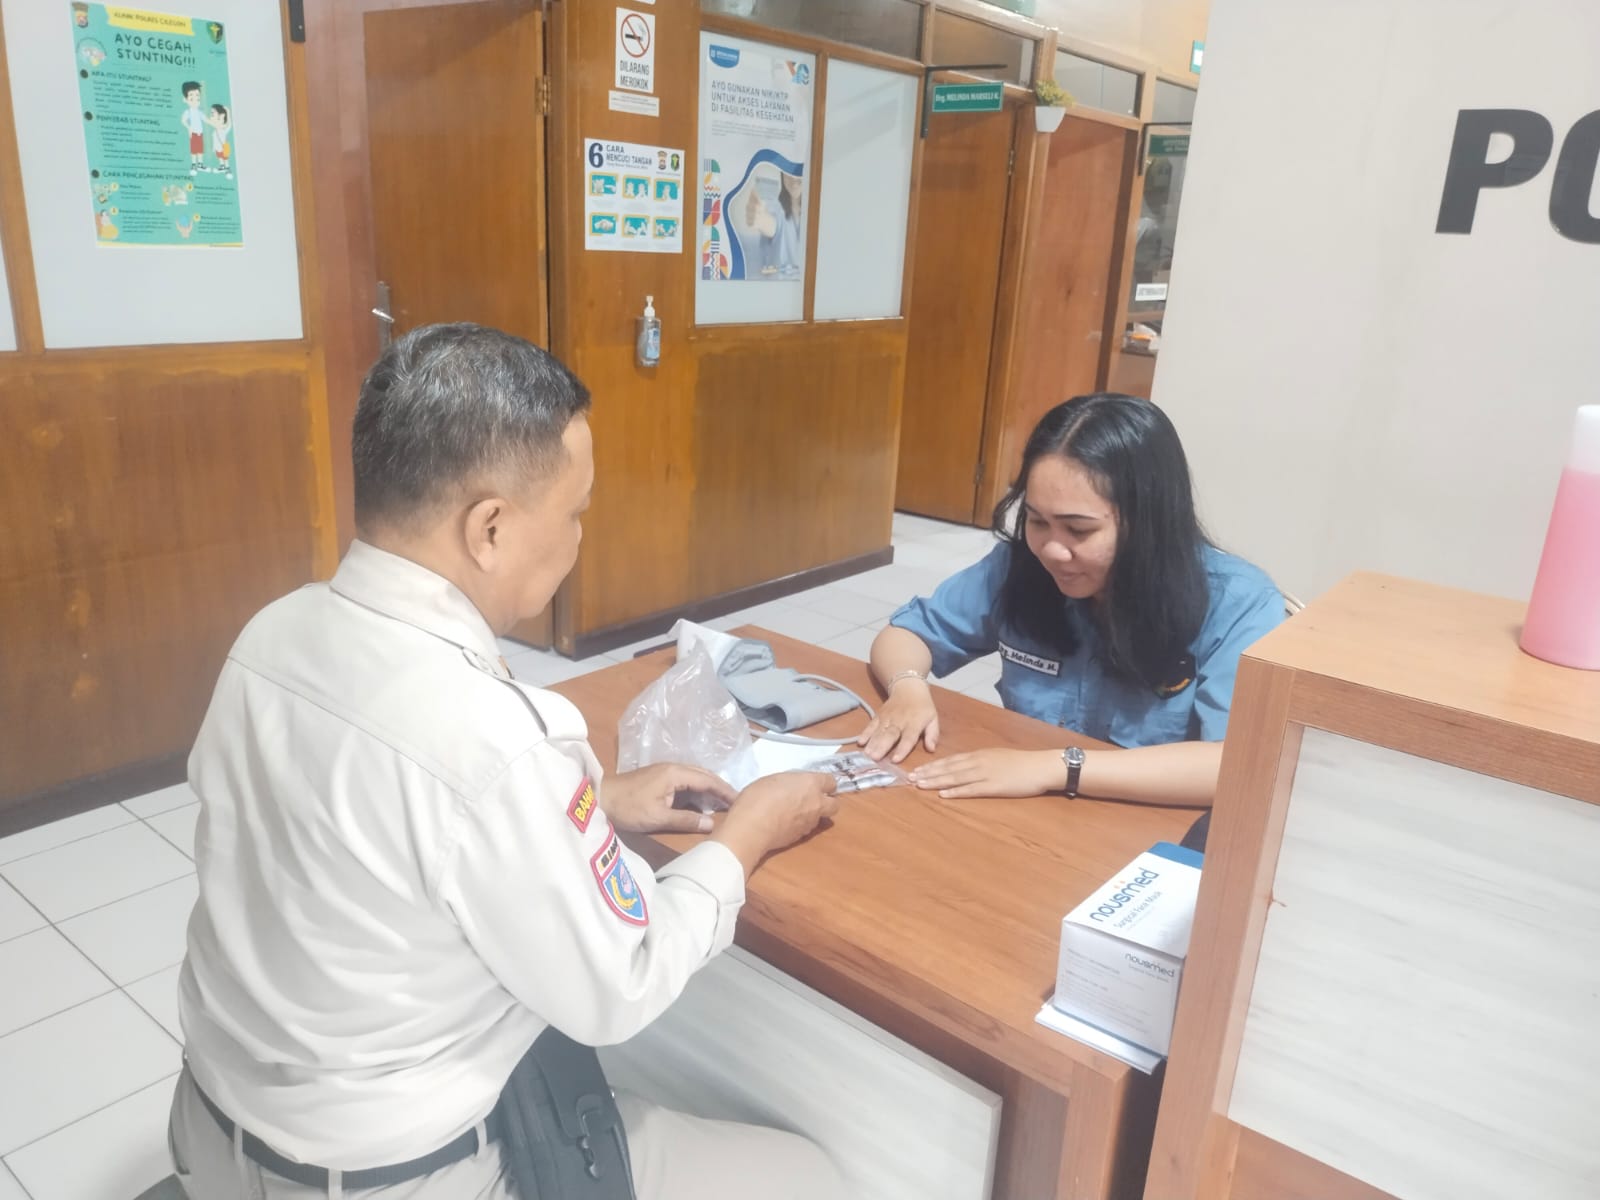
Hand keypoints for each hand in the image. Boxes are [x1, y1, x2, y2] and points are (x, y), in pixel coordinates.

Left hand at [602, 764, 735, 834]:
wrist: (601, 798)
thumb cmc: (629, 808)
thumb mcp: (658, 817)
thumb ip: (686, 820)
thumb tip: (712, 824)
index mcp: (676, 773)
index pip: (708, 780)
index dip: (725, 791)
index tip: (741, 800)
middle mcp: (674, 767)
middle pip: (704, 775)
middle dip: (721, 787)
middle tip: (737, 801)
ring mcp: (666, 770)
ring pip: (695, 776)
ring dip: (710, 788)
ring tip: (723, 802)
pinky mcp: (660, 777)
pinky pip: (686, 780)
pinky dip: (698, 789)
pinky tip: (701, 801)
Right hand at [714, 772, 838, 873]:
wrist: (752, 828)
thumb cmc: (759, 796)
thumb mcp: (774, 779)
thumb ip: (791, 783)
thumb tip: (794, 788)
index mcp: (810, 783)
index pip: (831, 781)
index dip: (824, 783)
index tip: (814, 784)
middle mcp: (816, 803)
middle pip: (835, 804)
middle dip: (827, 802)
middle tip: (812, 799)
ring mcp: (810, 822)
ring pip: (820, 817)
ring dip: (812, 814)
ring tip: (792, 812)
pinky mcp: (801, 837)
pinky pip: (806, 828)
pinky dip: (799, 825)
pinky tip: (784, 823)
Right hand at [856, 679, 939, 763]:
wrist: (908, 688)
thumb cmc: (923, 707)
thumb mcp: (933, 719)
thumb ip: (932, 735)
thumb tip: (932, 749)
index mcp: (914, 723)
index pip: (908, 738)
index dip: (902, 749)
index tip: (895, 760)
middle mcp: (899, 721)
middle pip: (890, 735)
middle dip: (882, 747)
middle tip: (874, 758)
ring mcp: (887, 718)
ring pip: (879, 731)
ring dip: (872, 743)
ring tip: (867, 754)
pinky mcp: (878, 715)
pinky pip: (871, 725)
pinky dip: (865, 733)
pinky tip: (860, 742)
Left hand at [908, 749, 1064, 798]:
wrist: (1040, 766)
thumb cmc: (1022, 763)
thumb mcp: (998, 757)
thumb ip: (982, 761)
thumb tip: (966, 767)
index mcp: (979, 755)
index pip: (950, 760)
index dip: (933, 766)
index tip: (917, 770)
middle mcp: (978, 762)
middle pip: (948, 768)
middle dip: (928, 773)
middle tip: (910, 778)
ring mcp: (985, 774)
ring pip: (955, 778)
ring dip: (936, 782)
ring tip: (920, 785)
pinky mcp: (994, 786)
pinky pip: (971, 789)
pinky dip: (956, 792)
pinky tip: (943, 795)